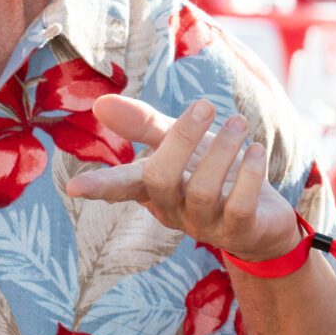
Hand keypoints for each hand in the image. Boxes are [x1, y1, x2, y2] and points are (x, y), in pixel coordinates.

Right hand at [65, 96, 300, 262]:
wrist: (263, 218)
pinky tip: (255, 150)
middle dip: (183, 138)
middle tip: (206, 105)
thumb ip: (143, 125)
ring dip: (222, 149)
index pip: (121, 186)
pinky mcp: (239, 231)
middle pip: (161, 179)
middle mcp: (174, 209)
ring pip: (202, 189)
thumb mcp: (178, 144)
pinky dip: (248, 173)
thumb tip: (99, 103)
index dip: (100, 186)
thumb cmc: (211, 174)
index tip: (73, 188)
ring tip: (238, 122)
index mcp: (153, 188)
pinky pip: (239, 205)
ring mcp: (205, 224)